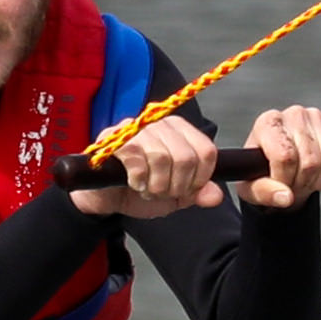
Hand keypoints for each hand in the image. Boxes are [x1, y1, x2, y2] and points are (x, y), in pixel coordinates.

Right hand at [68, 114, 221, 217]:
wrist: (105, 196)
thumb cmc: (140, 189)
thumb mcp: (175, 196)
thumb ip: (197, 193)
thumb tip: (215, 196)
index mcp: (181, 131)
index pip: (206, 151)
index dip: (200, 178)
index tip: (185, 190)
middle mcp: (161, 123)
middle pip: (185, 157)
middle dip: (176, 186)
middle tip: (162, 193)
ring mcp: (137, 128)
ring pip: (161, 157)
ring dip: (156, 185)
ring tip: (147, 190)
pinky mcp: (115, 139)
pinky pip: (136, 158)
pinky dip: (138, 179)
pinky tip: (134, 184)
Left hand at [239, 104, 320, 210]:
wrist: (279, 164)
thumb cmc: (262, 173)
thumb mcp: (252, 188)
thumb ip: (264, 193)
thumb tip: (286, 197)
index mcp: (268, 123)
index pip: (285, 157)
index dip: (286, 180)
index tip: (281, 186)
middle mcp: (294, 114)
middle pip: (310, 162)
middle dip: (304, 183)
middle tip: (296, 185)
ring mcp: (317, 117)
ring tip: (308, 179)